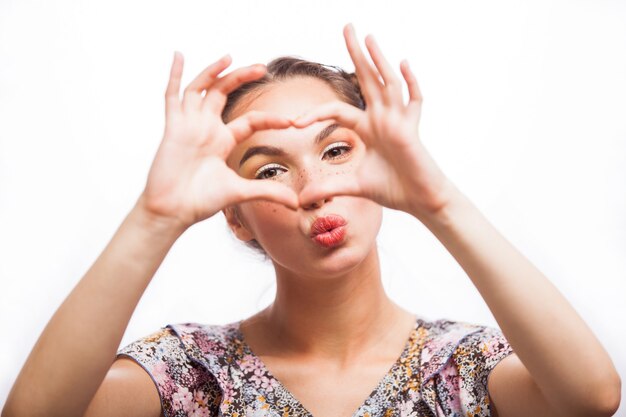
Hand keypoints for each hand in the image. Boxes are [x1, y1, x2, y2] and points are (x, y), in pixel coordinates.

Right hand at [140, 52, 298, 229]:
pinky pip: (172, 96)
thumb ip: (268, 192)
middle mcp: (206, 128)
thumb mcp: (240, 192)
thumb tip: (297, 203)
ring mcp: (189, 125)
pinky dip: (175, 75)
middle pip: (225, 93)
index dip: (271, 119)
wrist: (173, 211)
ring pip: (201, 89)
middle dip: (242, 78)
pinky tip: (179, 56)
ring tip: (229, 57)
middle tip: (263, 67)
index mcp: (222, 141)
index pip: (251, 120)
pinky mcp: (173, 127)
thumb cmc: (200, 202)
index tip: (291, 122)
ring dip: (214, 71)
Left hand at [292, 24, 457, 219]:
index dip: (314, 114)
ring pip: (387, 84)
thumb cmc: (393, 189)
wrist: (420, 200)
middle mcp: (381, 118)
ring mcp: (398, 121)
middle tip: (347, 26)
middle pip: (366, 79)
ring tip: (368, 37)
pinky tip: (403, 64)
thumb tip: (300, 199)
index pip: (336, 110)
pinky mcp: (412, 129)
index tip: (293, 123)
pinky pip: (414, 101)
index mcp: (366, 127)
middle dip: (356, 53)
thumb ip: (329, 187)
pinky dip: (411, 83)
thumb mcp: (354, 186)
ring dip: (379, 60)